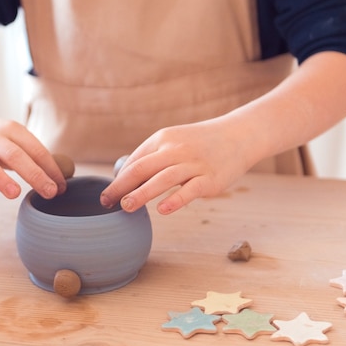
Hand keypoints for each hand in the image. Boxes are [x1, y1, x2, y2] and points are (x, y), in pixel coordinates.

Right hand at [0, 112, 66, 202]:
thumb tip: (61, 182)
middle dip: (34, 174)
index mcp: (12, 129)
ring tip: (15, 194)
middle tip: (49, 192)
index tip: (61, 187)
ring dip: (1, 178)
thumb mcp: (17, 140)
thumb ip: (36, 158)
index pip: (35, 149)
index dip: (51, 168)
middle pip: (14, 154)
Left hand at [100, 118, 248, 214]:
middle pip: (143, 168)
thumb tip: (125, 179)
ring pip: (163, 179)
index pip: (135, 160)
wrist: (238, 135)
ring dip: (142, 193)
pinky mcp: (210, 179)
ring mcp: (194, 164)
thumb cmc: (200, 143)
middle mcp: (176, 149)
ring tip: (126, 206)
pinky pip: (190, 190)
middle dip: (122, 186)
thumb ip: (153, 157)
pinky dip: (175, 199)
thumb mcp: (174, 141)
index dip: (118, 179)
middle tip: (107, 202)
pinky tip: (162, 210)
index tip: (106, 196)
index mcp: (163, 138)